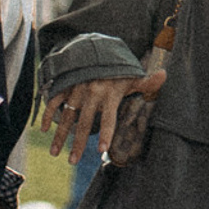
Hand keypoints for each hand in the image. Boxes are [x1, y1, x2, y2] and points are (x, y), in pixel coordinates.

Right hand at [47, 69, 163, 161]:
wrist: (97, 46)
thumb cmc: (116, 68)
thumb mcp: (132, 75)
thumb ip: (147, 82)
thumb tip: (165, 75)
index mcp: (110, 93)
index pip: (109, 117)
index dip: (106, 134)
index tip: (102, 151)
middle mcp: (92, 92)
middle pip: (85, 122)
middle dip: (78, 143)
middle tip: (72, 162)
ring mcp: (77, 88)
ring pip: (67, 115)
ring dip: (60, 135)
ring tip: (55, 153)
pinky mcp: (66, 84)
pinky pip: (55, 100)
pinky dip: (48, 114)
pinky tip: (43, 130)